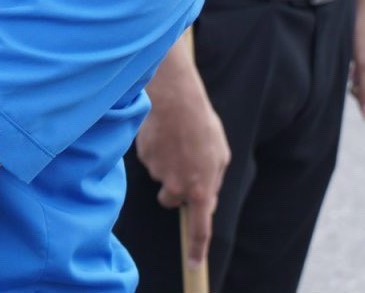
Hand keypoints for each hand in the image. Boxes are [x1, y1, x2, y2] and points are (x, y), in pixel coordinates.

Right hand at [134, 81, 227, 268]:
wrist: (175, 101)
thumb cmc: (202, 126)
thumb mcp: (221, 155)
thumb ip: (213, 181)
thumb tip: (206, 199)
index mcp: (201, 189)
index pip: (199, 229)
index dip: (197, 249)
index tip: (193, 263)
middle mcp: (176, 186)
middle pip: (171, 200)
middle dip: (176, 188)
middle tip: (184, 163)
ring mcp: (157, 173)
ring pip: (161, 177)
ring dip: (169, 163)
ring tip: (177, 140)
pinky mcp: (143, 158)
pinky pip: (151, 160)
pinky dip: (158, 150)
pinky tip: (165, 134)